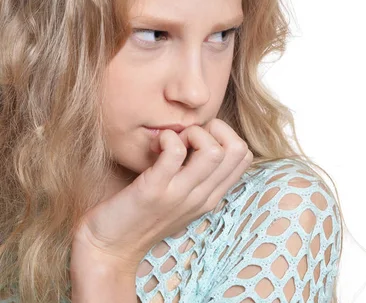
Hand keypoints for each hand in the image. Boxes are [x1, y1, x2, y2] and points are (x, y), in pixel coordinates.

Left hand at [71, 119, 253, 271]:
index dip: (226, 135)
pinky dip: (168, 138)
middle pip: (238, 150)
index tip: (200, 138)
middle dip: (216, 129)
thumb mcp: (179, 200)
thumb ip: (195, 177)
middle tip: (189, 136)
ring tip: (174, 139)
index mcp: (210, 197)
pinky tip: (156, 143)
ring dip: (194, 133)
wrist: (108, 248)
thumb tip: (202, 140)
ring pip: (214, 151)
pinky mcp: (154, 190)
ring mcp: (180, 194)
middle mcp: (202, 197)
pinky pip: (175, 153)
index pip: (245, 157)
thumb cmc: (140, 217)